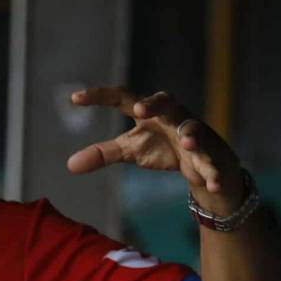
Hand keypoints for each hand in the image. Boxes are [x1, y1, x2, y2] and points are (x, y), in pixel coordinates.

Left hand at [67, 88, 243, 213]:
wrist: (201, 162)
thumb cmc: (162, 147)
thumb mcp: (131, 149)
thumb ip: (102, 153)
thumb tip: (70, 165)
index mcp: (149, 112)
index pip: (122, 98)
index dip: (100, 96)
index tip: (74, 99)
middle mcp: (172, 117)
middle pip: (165, 102)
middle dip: (154, 104)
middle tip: (138, 111)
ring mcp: (194, 134)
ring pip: (194, 130)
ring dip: (191, 135)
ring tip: (186, 142)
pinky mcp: (210, 155)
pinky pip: (211, 163)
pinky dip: (211, 173)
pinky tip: (209, 185)